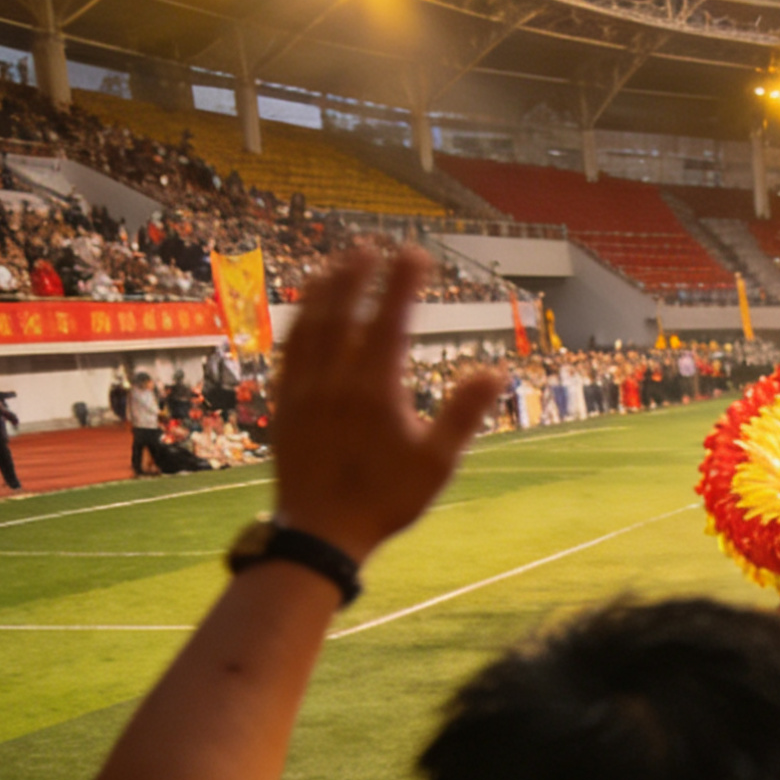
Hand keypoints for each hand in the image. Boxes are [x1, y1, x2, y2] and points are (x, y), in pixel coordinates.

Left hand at [269, 248, 506, 562]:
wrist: (320, 534)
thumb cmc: (384, 501)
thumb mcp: (436, 464)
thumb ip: (463, 414)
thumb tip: (495, 372)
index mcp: (374, 391)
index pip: (390, 322)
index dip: (402, 284)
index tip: (414, 254)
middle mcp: (333, 382)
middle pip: (343, 313)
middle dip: (359, 275)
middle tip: (372, 246)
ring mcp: (303, 392)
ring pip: (308, 327)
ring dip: (323, 291)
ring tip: (335, 265)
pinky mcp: (283, 406)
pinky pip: (288, 352)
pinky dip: (297, 323)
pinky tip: (304, 314)